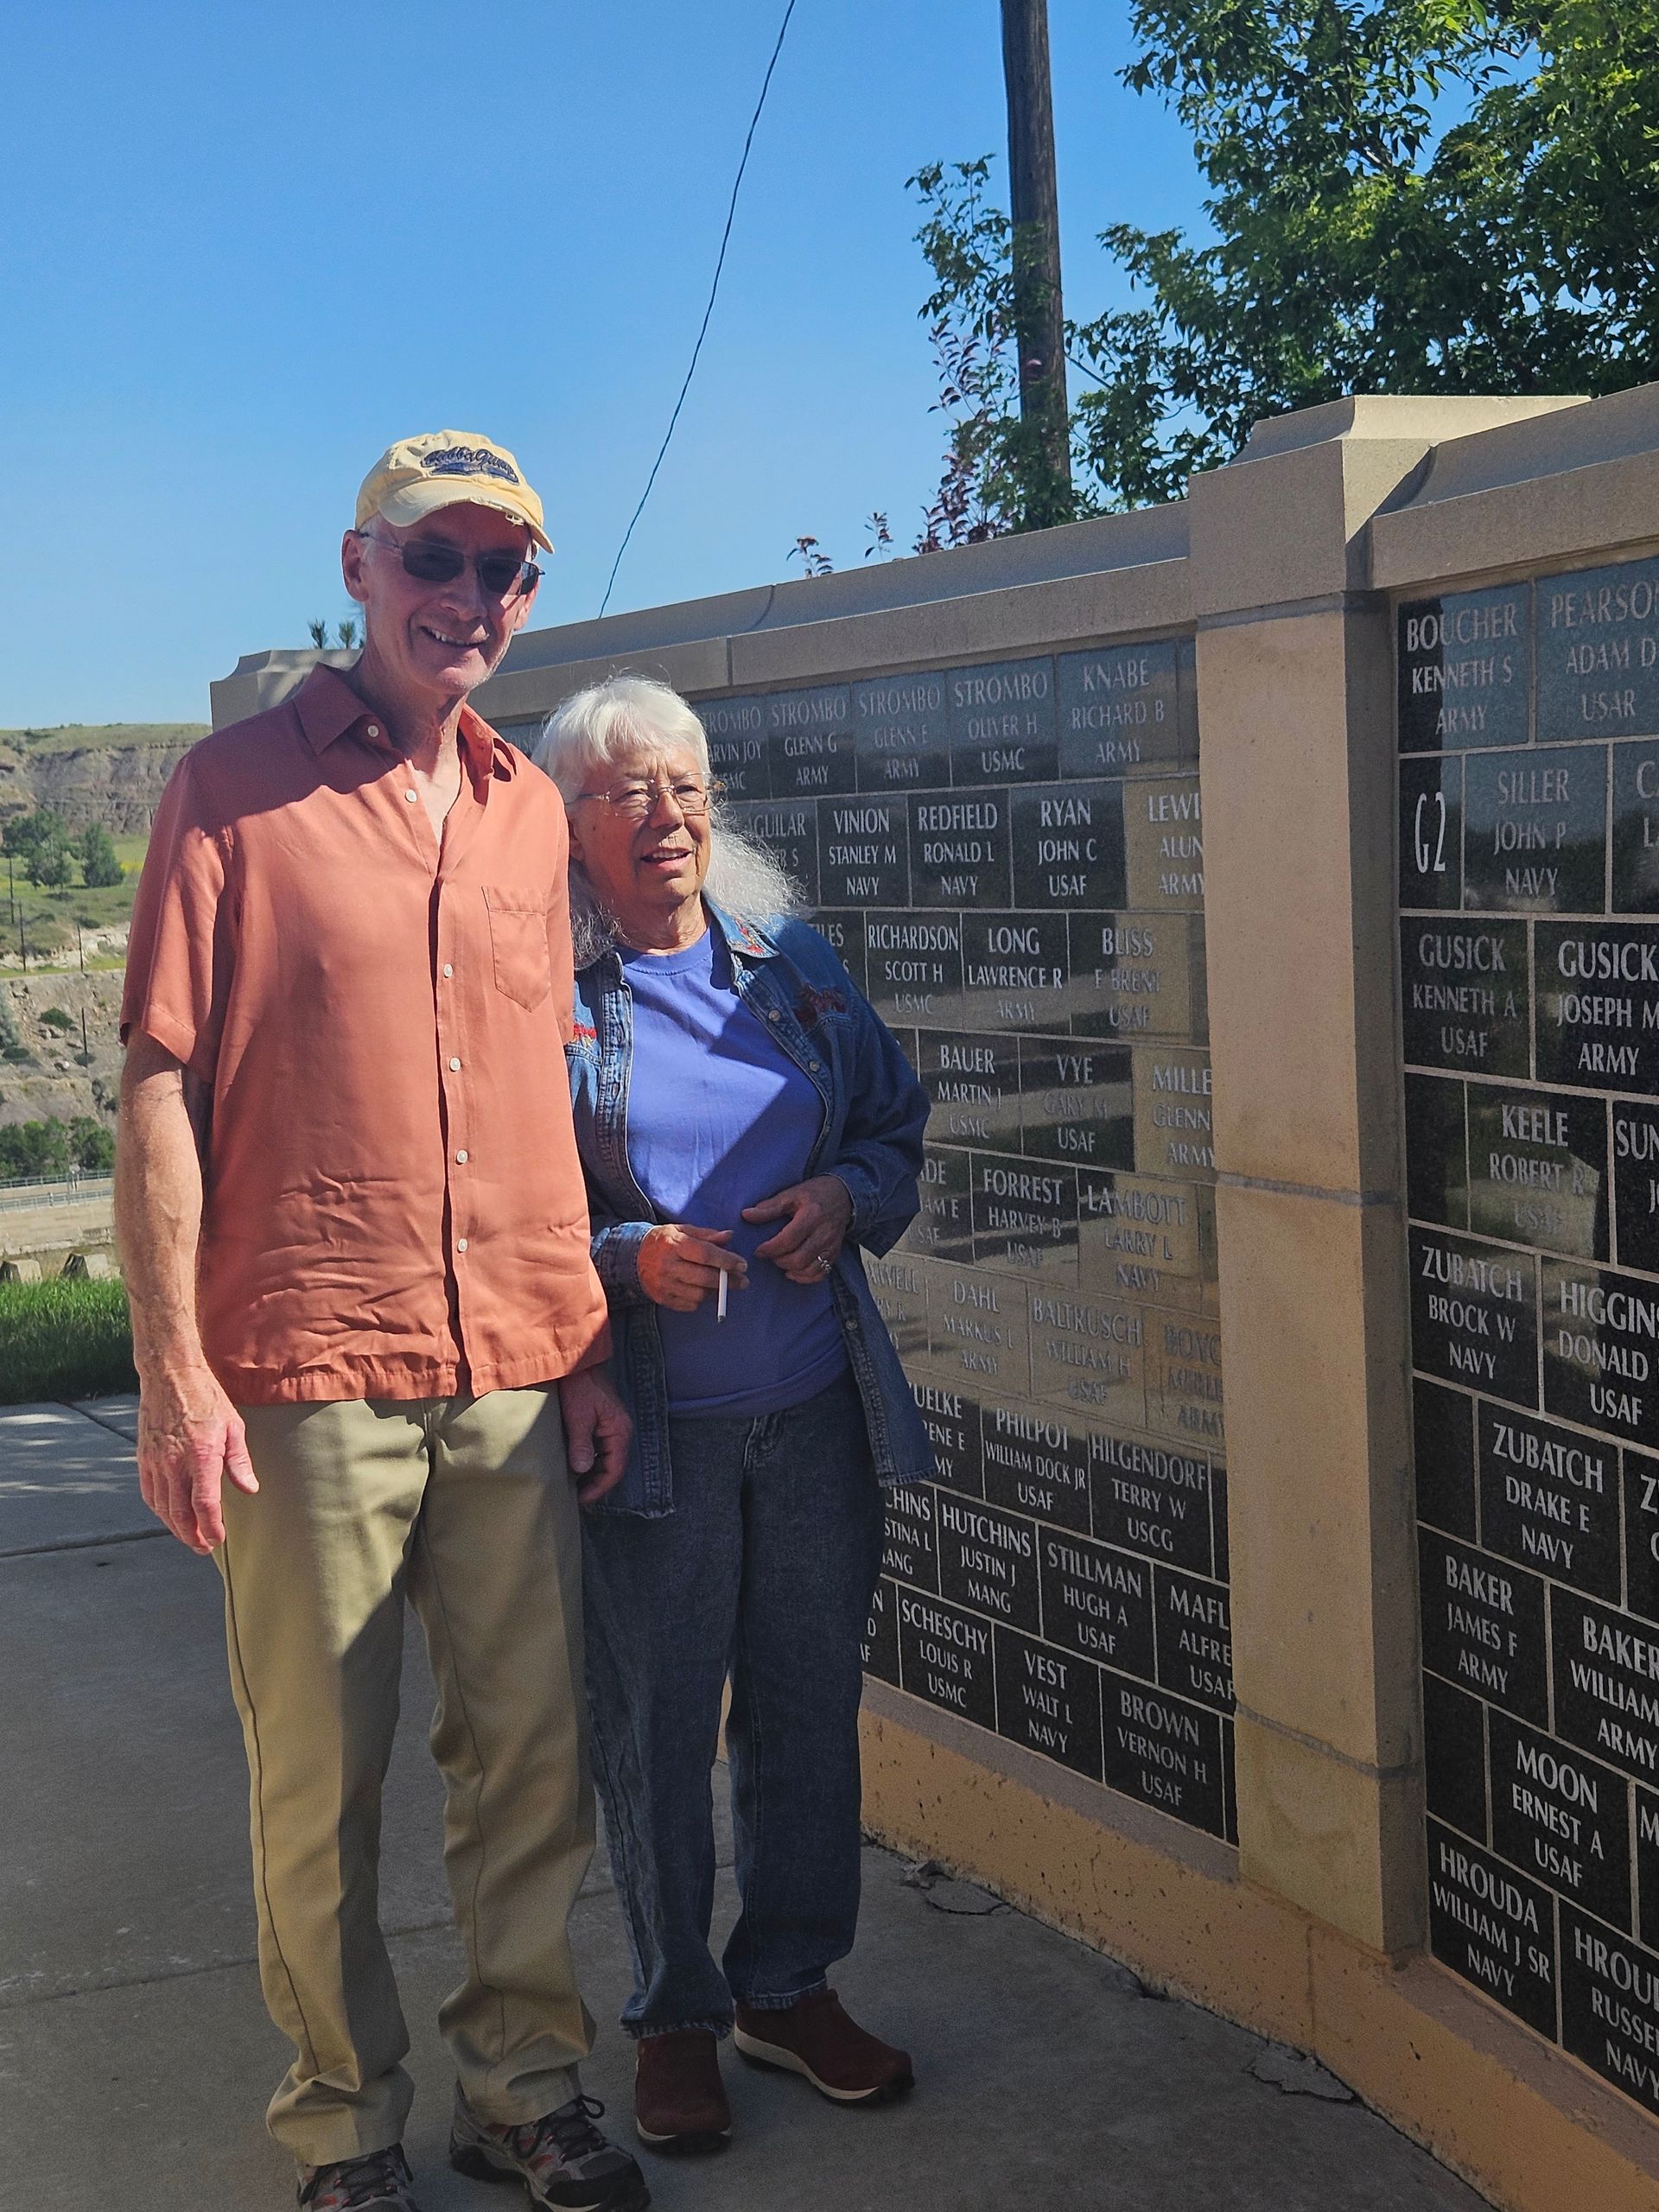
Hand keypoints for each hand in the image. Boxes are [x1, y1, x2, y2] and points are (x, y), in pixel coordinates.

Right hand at [136, 1365, 258, 1553]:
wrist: (170, 1375)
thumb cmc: (206, 1398)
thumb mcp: (233, 1426)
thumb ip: (239, 1461)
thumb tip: (249, 1490)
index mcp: (201, 1454)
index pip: (204, 1504)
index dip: (211, 1527)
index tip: (218, 1539)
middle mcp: (174, 1462)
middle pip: (180, 1513)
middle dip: (192, 1535)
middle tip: (204, 1547)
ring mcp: (155, 1461)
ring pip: (162, 1507)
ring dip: (175, 1527)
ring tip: (189, 1537)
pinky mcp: (143, 1458)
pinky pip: (149, 1493)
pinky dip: (159, 1510)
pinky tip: (169, 1516)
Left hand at [559, 1365, 633, 1503]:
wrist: (576, 1360)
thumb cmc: (579, 1385)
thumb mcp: (578, 1416)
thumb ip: (581, 1444)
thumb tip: (581, 1470)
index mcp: (620, 1430)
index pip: (615, 1469)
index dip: (599, 1487)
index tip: (581, 1499)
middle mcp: (619, 1430)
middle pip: (612, 1466)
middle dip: (595, 1483)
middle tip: (575, 1496)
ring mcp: (610, 1426)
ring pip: (605, 1458)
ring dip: (591, 1472)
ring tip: (573, 1485)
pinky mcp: (600, 1422)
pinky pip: (598, 1448)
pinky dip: (588, 1460)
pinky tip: (573, 1465)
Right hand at [638, 1224, 748, 1312]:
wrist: (631, 1258)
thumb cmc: (663, 1241)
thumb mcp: (682, 1230)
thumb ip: (707, 1235)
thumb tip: (729, 1236)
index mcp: (674, 1245)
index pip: (705, 1254)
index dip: (727, 1261)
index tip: (742, 1265)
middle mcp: (668, 1266)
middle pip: (705, 1278)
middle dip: (728, 1281)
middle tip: (743, 1281)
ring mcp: (664, 1285)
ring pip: (699, 1295)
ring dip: (716, 1292)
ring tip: (724, 1286)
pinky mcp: (663, 1299)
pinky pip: (690, 1305)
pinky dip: (702, 1300)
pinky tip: (705, 1291)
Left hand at [742, 1174, 853, 1284]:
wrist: (844, 1196)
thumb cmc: (815, 1194)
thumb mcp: (791, 1194)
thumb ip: (769, 1207)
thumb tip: (746, 1215)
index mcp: (812, 1215)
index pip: (788, 1240)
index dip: (770, 1249)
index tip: (759, 1250)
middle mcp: (824, 1233)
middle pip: (798, 1258)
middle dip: (779, 1260)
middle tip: (770, 1255)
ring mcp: (831, 1246)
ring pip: (809, 1269)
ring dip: (790, 1270)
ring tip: (780, 1261)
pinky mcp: (835, 1254)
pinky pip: (820, 1274)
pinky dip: (804, 1277)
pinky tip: (793, 1271)